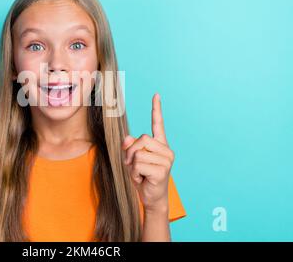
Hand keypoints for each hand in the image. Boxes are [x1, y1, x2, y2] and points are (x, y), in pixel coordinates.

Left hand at [122, 93, 174, 212]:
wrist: (152, 198)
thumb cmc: (143, 178)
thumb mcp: (132, 160)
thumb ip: (130, 147)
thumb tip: (126, 138)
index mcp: (160, 145)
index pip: (158, 124)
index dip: (156, 109)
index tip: (156, 95)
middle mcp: (166, 150)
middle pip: (141, 138)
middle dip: (131, 152)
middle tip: (133, 165)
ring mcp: (166, 160)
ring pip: (138, 152)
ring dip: (132, 165)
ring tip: (139, 174)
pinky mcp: (162, 170)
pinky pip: (139, 164)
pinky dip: (135, 173)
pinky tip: (142, 179)